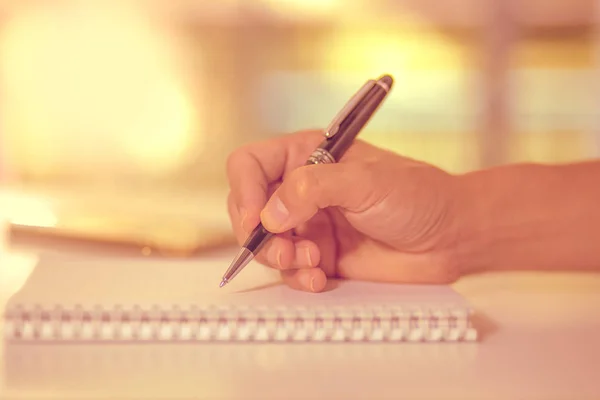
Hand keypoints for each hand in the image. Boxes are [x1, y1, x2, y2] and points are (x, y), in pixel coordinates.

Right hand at [226, 130, 462, 291]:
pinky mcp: (321, 256)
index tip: (255, 218)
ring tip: (312, 261)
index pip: (250, 164)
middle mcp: (302, 190)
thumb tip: (269, 213)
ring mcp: (310, 224)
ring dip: (280, 258)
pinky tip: (321, 277)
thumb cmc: (418, 195)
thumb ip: (313, 189)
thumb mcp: (366, 181)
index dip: (243, 190)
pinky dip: (298, 277)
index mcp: (307, 156)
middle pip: (249, 208)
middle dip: (258, 233)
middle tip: (283, 249)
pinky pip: (291, 270)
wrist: (449, 237)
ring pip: (266, 244)